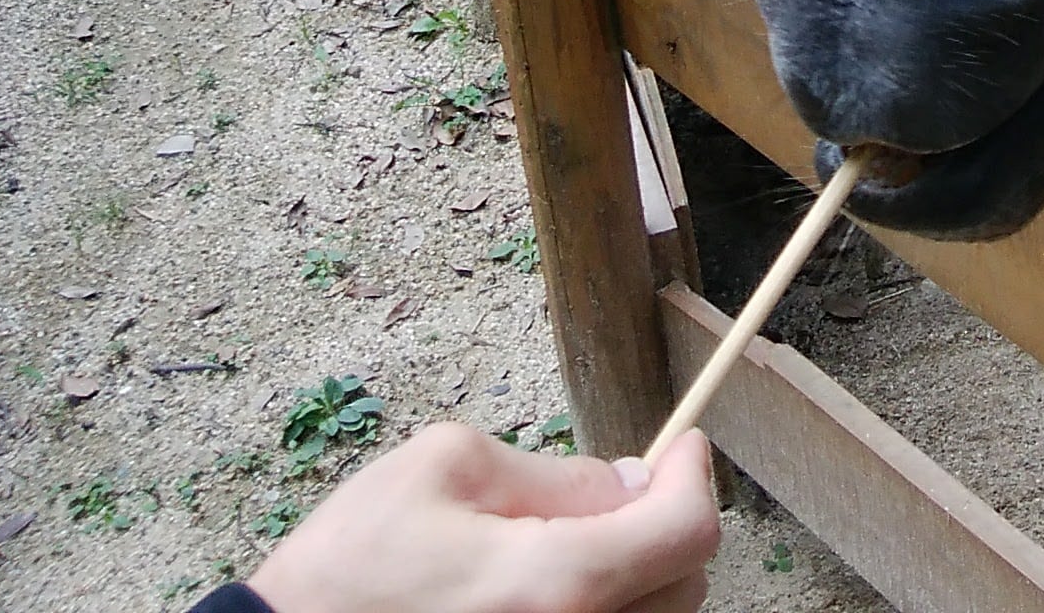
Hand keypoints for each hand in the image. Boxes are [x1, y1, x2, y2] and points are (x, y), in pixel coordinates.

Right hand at [258, 426, 719, 612]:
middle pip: (687, 582)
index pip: (685, 531)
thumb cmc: (351, 565)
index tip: (682, 447)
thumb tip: (626, 481)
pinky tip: (551, 590)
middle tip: (617, 493)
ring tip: (567, 546)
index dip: (692, 477)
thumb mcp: (444, 468)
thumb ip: (552, 473)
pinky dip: (603, 609)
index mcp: (556, 581)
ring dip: (637, 574)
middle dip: (664, 524)